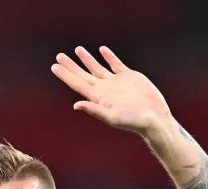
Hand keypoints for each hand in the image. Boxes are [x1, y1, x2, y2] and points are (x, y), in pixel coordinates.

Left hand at [51, 46, 171, 136]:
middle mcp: (104, 89)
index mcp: (97, 97)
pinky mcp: (129, 77)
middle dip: (70, 65)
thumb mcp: (112, 117)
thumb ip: (94, 110)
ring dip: (87, 59)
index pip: (77, 83)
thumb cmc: (133, 121)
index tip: (54, 66)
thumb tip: (76, 105)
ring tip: (78, 49)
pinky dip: (109, 57)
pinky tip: (102, 50)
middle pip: (82, 75)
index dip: (65, 75)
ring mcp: (115, 82)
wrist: (154, 118)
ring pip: (97, 68)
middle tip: (59, 56)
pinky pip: (115, 64)